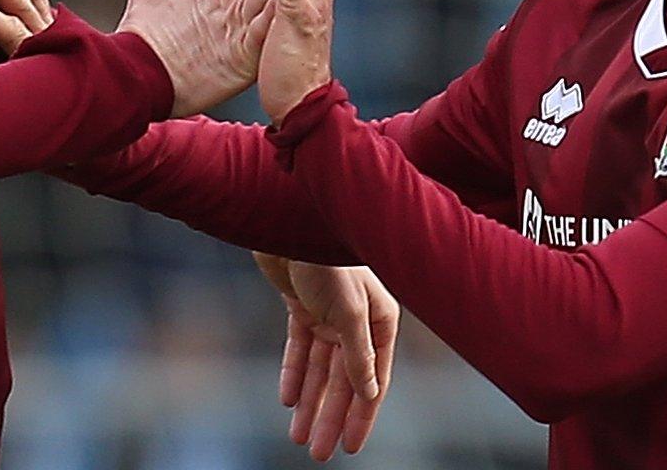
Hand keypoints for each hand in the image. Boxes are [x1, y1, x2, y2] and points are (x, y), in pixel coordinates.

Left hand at [254, 252, 397, 460]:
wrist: (286, 220)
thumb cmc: (325, 257)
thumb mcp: (348, 310)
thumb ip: (359, 352)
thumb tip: (369, 393)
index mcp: (380, 320)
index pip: (373, 379)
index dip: (362, 415)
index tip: (350, 447)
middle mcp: (357, 320)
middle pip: (344, 381)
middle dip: (330, 417)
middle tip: (318, 452)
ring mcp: (328, 314)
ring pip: (320, 369)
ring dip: (309, 402)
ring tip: (298, 436)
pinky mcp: (301, 306)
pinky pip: (298, 349)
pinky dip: (293, 373)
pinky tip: (286, 400)